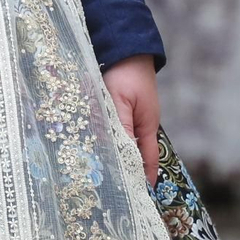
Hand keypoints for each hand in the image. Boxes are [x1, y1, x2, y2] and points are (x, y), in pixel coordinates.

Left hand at [102, 56, 160, 186]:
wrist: (122, 43)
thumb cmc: (124, 72)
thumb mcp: (119, 102)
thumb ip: (120, 129)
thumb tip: (122, 158)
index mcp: (147, 124)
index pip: (147, 158)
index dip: (143, 177)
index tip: (139, 196)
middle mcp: (140, 121)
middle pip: (133, 151)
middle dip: (125, 167)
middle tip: (111, 187)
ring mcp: (131, 112)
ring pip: (121, 138)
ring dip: (112, 151)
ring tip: (98, 170)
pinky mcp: (119, 103)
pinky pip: (113, 125)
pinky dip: (106, 135)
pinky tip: (92, 141)